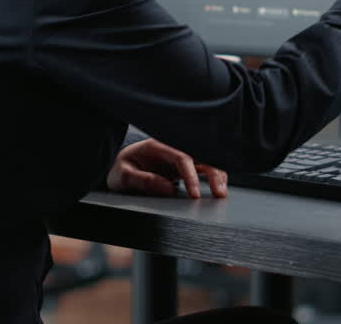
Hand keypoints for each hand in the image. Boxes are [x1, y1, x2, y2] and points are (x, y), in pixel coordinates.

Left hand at [106, 138, 227, 198]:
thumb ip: (144, 181)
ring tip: (222, 193)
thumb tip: (168, 189)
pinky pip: (202, 170)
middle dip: (213, 173)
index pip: (181, 157)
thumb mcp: (123, 175)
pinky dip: (212, 178)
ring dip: (217, 175)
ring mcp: (178, 158)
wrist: (118, 167)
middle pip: (199, 156)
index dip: (191, 176)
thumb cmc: (120, 168)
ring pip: (205, 162)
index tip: (194, 194)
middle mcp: (171, 150)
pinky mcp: (182, 168)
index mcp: (157, 146)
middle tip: (219, 193)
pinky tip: (218, 189)